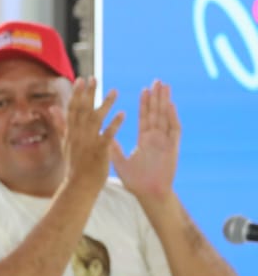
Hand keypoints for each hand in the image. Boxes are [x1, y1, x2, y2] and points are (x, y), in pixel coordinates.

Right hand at [60, 77, 123, 196]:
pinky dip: (114, 124)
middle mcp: (78, 135)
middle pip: (83, 110)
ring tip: (114, 91)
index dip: (76, 94)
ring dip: (105, 104)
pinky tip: (122, 113)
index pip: (72, 109)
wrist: (78, 186)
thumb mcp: (64, 142)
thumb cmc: (74, 165)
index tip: (81, 79)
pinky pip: (108, 135)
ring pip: (96, 120)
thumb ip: (60, 124)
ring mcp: (88, 143)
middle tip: (94, 78)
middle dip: (88, 94)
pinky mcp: (99, 151)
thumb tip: (52, 108)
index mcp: (71, 133)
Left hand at [111, 80, 179, 200]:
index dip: (145, 104)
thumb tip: (103, 136)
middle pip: (157, 114)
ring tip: (165, 86)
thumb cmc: (136, 181)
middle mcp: (156, 139)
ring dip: (165, 102)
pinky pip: (173, 130)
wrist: (149, 195)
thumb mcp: (121, 162)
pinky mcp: (172, 148)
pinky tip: (170, 105)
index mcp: (145, 141)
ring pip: (166, 118)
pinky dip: (172, 117)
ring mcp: (165, 142)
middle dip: (157, 97)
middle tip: (157, 80)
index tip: (144, 89)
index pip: (145, 118)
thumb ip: (114, 148)